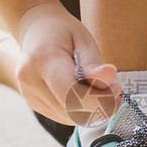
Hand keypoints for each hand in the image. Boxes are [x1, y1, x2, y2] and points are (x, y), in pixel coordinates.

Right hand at [14, 3, 119, 124]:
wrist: (36, 29)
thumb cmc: (62, 31)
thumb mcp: (83, 39)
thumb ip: (93, 63)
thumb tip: (110, 78)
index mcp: (43, 60)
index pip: (71, 94)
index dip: (99, 100)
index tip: (117, 88)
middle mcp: (30, 81)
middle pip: (70, 110)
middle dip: (99, 106)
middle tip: (115, 90)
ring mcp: (29, 94)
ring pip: (68, 118)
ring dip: (91, 110)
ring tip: (102, 90)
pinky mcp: (33, 103)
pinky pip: (62, 116)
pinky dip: (79, 110)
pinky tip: (86, 94)